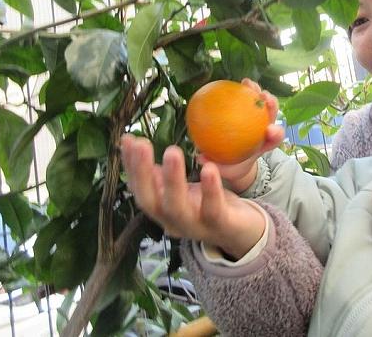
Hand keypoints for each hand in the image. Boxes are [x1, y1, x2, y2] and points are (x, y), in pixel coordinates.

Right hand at [120, 134, 265, 258]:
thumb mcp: (182, 189)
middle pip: (151, 202)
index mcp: (162, 211)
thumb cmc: (208, 205)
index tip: (127, 139)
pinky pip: (213, 210)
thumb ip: (160, 174)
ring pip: (178, 208)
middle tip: (141, 144)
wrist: (243, 233)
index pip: (139, 189)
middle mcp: (173, 222)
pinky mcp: (221, 225)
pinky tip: (208, 168)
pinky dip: (209, 190)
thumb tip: (135, 145)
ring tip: (172, 151)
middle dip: (142, 173)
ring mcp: (196, 227)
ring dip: (172, 180)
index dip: (131, 166)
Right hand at [198, 78, 284, 192]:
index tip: (269, 129)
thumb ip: (216, 166)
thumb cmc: (231, 166)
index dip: (276, 133)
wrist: (234, 162)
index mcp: (263, 145)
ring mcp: (257, 120)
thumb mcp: (224, 170)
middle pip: (273, 115)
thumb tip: (201, 158)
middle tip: (263, 97)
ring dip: (257, 91)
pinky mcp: (247, 112)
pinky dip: (239, 91)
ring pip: (262, 103)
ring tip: (247, 83)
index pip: (275, 139)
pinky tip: (228, 84)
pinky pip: (244, 99)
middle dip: (271, 104)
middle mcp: (263, 131)